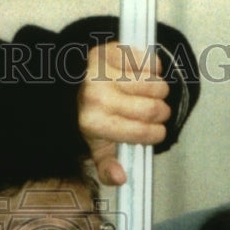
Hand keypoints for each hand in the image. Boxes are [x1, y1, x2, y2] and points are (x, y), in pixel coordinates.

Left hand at [78, 41, 171, 185]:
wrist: (67, 82)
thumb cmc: (87, 114)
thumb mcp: (94, 143)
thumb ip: (106, 165)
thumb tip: (121, 178)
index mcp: (94, 124)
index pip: (141, 134)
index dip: (156, 134)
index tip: (158, 131)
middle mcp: (98, 98)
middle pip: (152, 109)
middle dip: (162, 113)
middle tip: (159, 112)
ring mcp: (104, 72)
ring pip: (154, 84)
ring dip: (161, 90)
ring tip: (154, 93)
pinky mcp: (110, 51)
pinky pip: (147, 60)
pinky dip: (154, 66)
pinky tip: (148, 73)